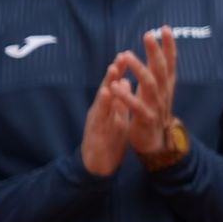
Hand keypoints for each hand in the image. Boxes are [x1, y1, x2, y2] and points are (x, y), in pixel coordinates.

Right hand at [80, 60, 134, 176]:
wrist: (96, 167)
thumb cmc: (108, 140)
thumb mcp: (116, 118)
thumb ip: (120, 101)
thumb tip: (124, 81)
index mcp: (107, 108)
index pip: (113, 87)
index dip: (119, 72)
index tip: (126, 55)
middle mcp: (100, 112)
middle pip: (106, 90)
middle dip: (113, 74)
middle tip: (120, 57)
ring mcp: (97, 123)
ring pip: (102, 102)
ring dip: (107, 85)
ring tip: (113, 71)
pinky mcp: (96, 135)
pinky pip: (101, 120)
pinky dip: (105, 108)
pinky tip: (106, 96)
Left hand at [108, 27, 178, 153]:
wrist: (155, 143)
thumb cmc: (152, 112)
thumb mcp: (155, 90)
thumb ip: (154, 73)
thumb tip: (154, 52)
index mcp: (165, 85)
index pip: (169, 62)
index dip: (168, 46)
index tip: (165, 28)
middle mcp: (163, 93)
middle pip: (161, 69)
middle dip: (155, 51)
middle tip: (148, 35)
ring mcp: (156, 106)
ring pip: (150, 84)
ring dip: (139, 69)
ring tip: (127, 55)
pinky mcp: (146, 119)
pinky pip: (136, 106)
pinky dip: (126, 96)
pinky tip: (115, 86)